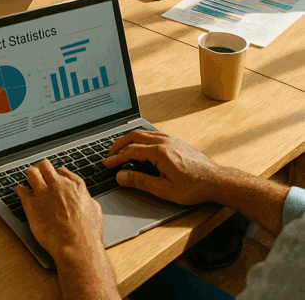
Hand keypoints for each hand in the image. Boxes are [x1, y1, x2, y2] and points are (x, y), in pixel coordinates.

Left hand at [16, 160, 105, 263]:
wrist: (76, 246)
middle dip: (41, 169)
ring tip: (30, 181)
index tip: (54, 179)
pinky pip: (21, 191)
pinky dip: (20, 190)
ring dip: (31, 176)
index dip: (57, 175)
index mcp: (74, 185)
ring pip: (31, 172)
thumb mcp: (94, 209)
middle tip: (40, 175)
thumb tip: (84, 197)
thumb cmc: (88, 233)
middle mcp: (57, 185)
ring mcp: (43, 194)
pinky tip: (21, 192)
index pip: (61, 171)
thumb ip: (86, 198)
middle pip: (44, 165)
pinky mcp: (31, 205)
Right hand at [103, 129, 222, 204]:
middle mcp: (164, 141)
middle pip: (134, 136)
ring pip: (144, 132)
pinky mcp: (176, 141)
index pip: (131, 151)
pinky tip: (141, 146)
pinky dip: (141, 138)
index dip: (116, 157)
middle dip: (119, 144)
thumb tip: (121, 176)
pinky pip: (153, 133)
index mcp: (159, 152)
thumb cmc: (194, 187)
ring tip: (121, 148)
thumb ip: (140, 181)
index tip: (107, 163)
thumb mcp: (164, 189)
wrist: (216, 181)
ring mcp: (171, 139)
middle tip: (110, 153)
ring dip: (130, 139)